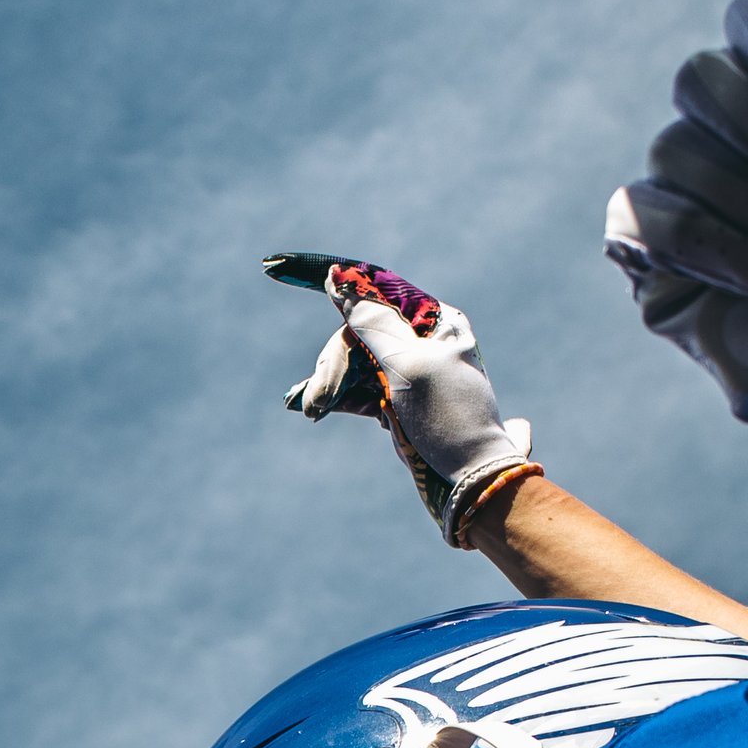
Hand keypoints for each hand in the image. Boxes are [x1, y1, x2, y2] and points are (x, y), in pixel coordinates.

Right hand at [289, 267, 530, 539]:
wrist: (470, 479)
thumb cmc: (448, 417)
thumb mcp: (408, 364)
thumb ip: (372, 323)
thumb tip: (340, 278)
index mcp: (434, 320)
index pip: (373, 287)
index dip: (332, 283)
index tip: (277, 268)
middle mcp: (421, 338)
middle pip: (356, 332)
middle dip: (332, 363)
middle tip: (316, 400)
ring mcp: (407, 369)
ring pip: (351, 362)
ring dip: (329, 384)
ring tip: (313, 410)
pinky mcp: (395, 398)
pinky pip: (355, 387)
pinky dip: (337, 397)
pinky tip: (315, 407)